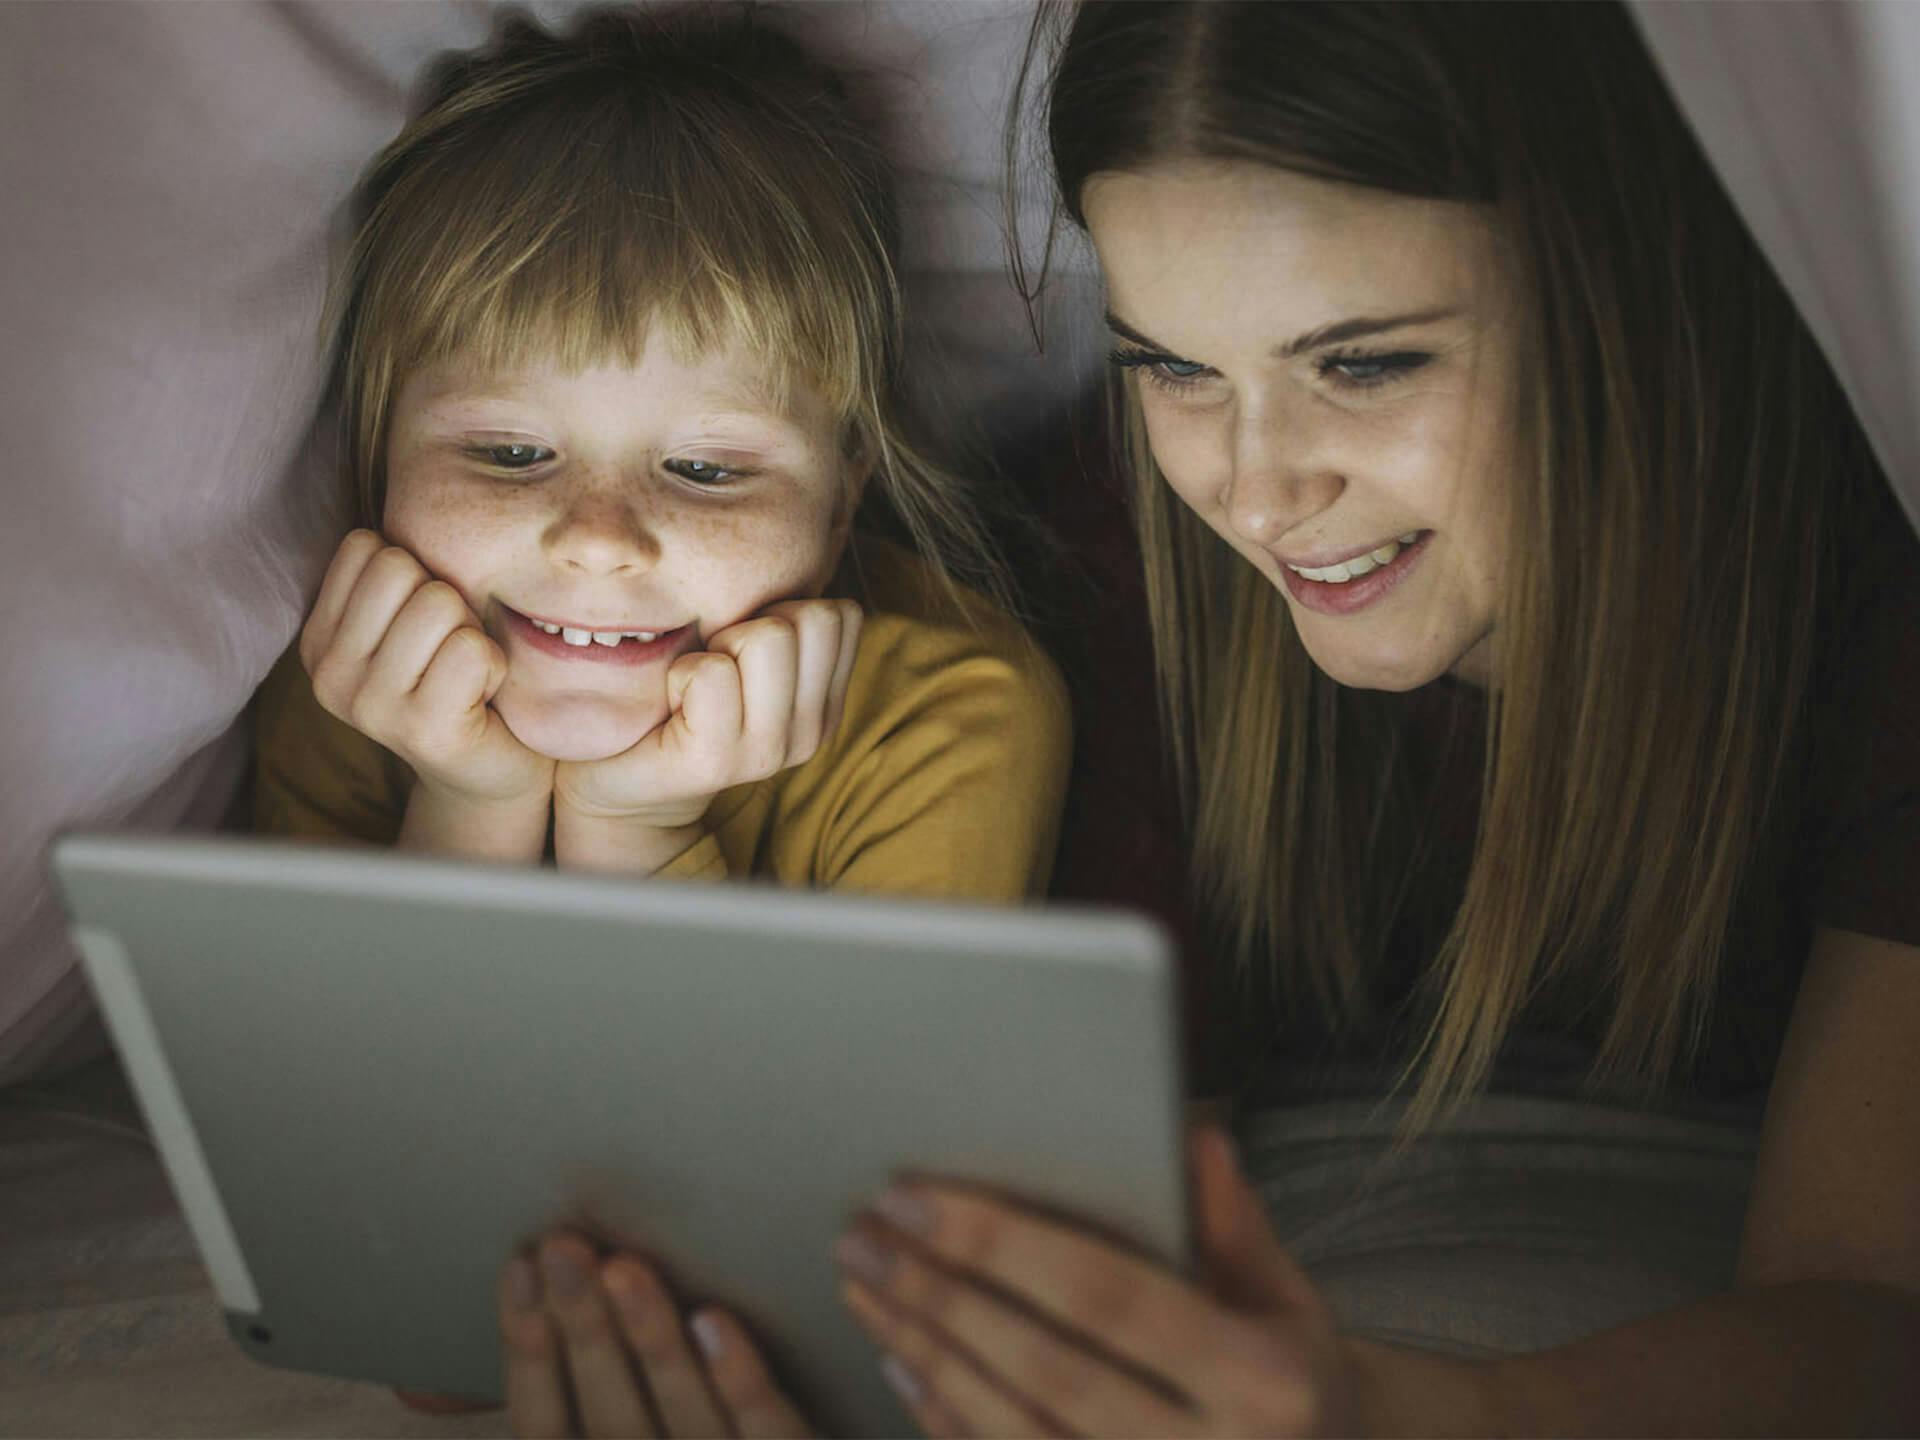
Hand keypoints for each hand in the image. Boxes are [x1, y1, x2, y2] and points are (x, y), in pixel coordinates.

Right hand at [302, 530, 552, 809]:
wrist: (493, 770)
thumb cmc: (460, 680)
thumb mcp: (412, 621)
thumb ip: (392, 574)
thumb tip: (410, 474)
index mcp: (319, 640)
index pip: (367, 547)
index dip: (417, 573)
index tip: (424, 627)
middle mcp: (329, 675)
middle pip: (401, 568)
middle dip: (446, 600)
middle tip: (450, 652)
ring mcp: (370, 707)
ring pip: (439, 603)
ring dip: (471, 634)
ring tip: (465, 675)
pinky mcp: (421, 731)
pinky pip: (471, 648)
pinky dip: (493, 664)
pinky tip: (482, 697)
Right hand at [499, 1228, 813, 1437]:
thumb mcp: (625, 1435)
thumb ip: (562, 1414)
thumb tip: (435, 1380)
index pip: (545, 1425)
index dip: (526, 1349)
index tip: (517, 1265)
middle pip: (606, 1415)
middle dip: (581, 1328)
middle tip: (562, 1247)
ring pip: (680, 1415)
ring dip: (648, 1340)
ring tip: (623, 1266)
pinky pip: (767, 1432)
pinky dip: (738, 1380)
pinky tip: (715, 1321)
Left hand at [553, 599, 862, 829]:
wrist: (622, 782)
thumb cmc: (680, 699)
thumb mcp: (745, 656)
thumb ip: (781, 619)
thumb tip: (797, 534)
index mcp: (826, 703)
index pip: (843, 615)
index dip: (786, 610)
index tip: (745, 649)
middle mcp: (812, 732)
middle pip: (811, 618)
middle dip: (754, 623)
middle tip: (716, 665)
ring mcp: (769, 752)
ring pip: (767, 638)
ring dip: (717, 647)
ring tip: (695, 684)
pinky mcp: (718, 762)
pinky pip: (711, 673)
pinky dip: (680, 674)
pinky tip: (671, 703)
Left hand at [835, 1128, 1362, 1437]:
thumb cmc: (1296, 1394)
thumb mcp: (1293, 1308)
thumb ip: (1235, 1228)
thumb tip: (1194, 1137)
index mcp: (1260, 1381)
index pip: (1107, 1295)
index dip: (1003, 1243)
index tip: (919, 1198)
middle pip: (1042, 1365)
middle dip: (939, 1294)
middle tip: (863, 1235)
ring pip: (1012, 1427)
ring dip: (924, 1351)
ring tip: (865, 1285)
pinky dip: (945, 1420)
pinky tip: (899, 1363)